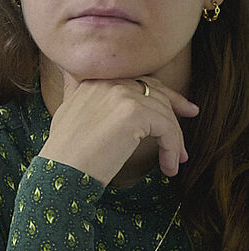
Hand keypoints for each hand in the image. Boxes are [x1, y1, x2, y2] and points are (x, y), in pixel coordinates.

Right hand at [39, 75, 198, 184]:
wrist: (60, 169)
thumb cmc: (64, 152)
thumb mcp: (68, 114)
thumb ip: (83, 97)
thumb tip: (92, 94)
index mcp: (93, 82)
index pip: (135, 81)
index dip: (159, 91)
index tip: (178, 105)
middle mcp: (107, 83)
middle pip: (154, 91)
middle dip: (176, 105)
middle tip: (191, 117)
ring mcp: (121, 96)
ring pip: (164, 112)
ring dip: (174, 138)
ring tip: (175, 159)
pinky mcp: (134, 113)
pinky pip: (167, 128)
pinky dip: (172, 148)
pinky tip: (168, 166)